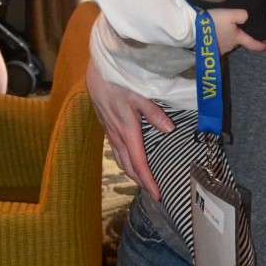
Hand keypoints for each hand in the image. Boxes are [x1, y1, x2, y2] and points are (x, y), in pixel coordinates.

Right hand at [86, 59, 171, 197]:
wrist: (97, 71)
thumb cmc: (120, 80)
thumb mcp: (139, 93)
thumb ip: (153, 112)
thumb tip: (169, 129)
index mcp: (127, 131)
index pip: (139, 163)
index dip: (148, 180)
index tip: (158, 194)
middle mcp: (117, 135)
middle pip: (128, 166)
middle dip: (141, 181)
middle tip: (154, 192)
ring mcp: (110, 131)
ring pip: (120, 159)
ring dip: (132, 172)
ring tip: (143, 181)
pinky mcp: (107, 125)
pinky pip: (116, 150)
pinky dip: (125, 160)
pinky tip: (130, 159)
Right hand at [210, 7, 265, 55]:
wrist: (193, 29)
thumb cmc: (214, 22)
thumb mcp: (230, 14)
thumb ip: (242, 15)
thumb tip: (246, 17)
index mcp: (237, 38)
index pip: (251, 43)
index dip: (259, 45)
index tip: (265, 46)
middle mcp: (229, 46)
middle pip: (237, 42)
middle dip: (238, 37)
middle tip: (236, 28)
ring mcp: (218, 49)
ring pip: (227, 43)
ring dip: (226, 37)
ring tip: (221, 28)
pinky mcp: (209, 48)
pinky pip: (217, 43)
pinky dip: (217, 39)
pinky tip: (213, 33)